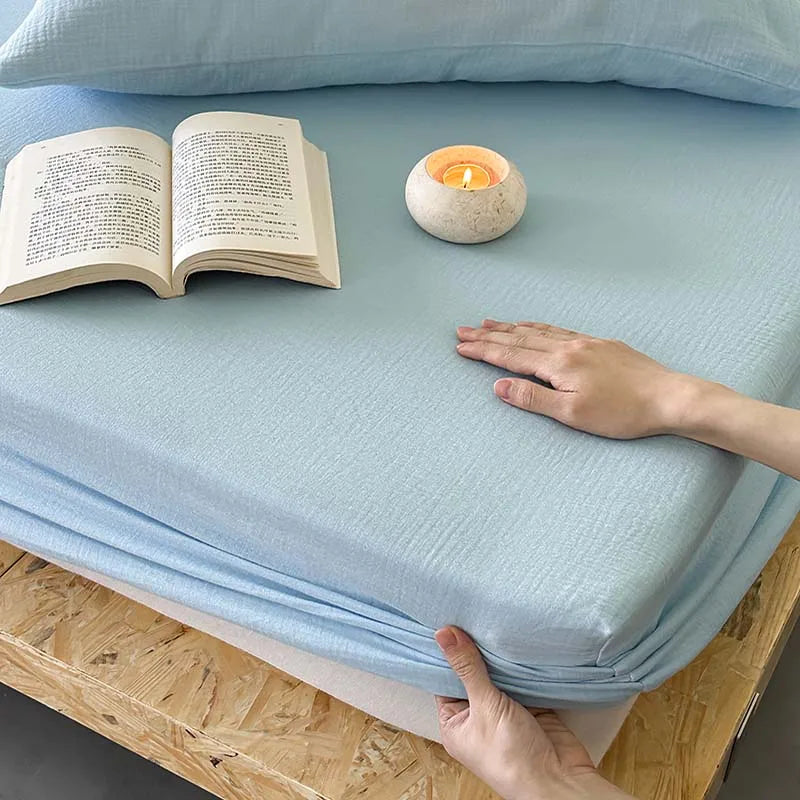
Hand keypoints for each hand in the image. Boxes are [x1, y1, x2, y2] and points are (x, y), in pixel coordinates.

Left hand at [434, 626, 634, 799]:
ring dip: (498, 655)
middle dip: (474, 649)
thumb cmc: (511, 755)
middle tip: (470, 613)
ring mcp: (504, 711)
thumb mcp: (484, 706)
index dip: (445, 653)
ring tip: (490, 617)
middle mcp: (477, 716)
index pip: (444, 679)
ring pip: (497, 675)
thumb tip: (442, 633)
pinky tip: (516, 637)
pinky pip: (520, 678)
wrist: (559, 780)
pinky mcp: (529, 706)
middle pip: (471, 674)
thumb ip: (467, 668)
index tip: (444, 620)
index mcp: (454, 723)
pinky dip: (520, 663)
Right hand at [456, 319, 703, 438]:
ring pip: (538, 330)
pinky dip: (539, 326)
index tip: (460, 346)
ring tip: (489, 323)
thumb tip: (499, 386)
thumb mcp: (573, 414)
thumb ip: (533, 398)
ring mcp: (586, 342)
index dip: (483, 351)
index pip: (511, 355)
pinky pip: (560, 329)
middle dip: (489, 335)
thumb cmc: (622, 413)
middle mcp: (569, 347)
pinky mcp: (601, 344)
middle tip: (463, 330)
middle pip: (520, 338)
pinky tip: (534, 325)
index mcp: (558, 364)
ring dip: (510, 327)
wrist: (669, 397)